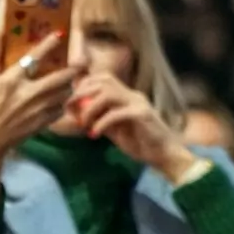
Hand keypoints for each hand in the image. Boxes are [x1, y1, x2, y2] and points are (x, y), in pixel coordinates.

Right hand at [0, 31, 85, 159]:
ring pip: (63, 94)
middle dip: (72, 70)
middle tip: (80, 64)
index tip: (60, 35)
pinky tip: (59, 100)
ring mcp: (36, 110)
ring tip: (70, 81)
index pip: (34, 57)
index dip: (48, 45)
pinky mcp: (41, 124)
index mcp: (11, 81)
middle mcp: (27, 94)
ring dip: (68, 86)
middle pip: (59, 78)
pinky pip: (60, 110)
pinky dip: (62, 103)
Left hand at [73, 73, 195, 180]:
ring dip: (90, 108)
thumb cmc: (139, 143)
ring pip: (108, 93)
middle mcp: (132, 94)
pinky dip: (101, 123)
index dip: (82, 87)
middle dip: (81, 93)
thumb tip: (77, 112)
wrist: (163, 155)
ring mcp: (138, 102)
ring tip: (83, 123)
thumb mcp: (113, 130)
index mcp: (126, 95)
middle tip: (70, 111)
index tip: (71, 105)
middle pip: (102, 80)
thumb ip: (99, 118)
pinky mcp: (143, 115)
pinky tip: (94, 135)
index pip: (102, 78)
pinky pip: (116, 113)